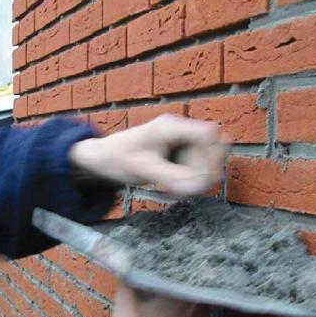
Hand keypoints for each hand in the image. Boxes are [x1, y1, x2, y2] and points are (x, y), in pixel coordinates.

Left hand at [69, 114, 227, 195]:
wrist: (102, 158)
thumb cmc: (117, 158)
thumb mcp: (143, 169)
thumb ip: (173, 177)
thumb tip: (202, 185)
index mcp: (171, 126)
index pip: (210, 132)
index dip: (212, 156)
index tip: (199, 177)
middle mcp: (181, 131)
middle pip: (213, 149)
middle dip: (202, 173)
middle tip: (180, 189)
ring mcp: (183, 142)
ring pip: (208, 162)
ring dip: (195, 180)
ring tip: (170, 189)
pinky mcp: (181, 154)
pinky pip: (198, 169)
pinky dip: (189, 181)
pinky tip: (171, 187)